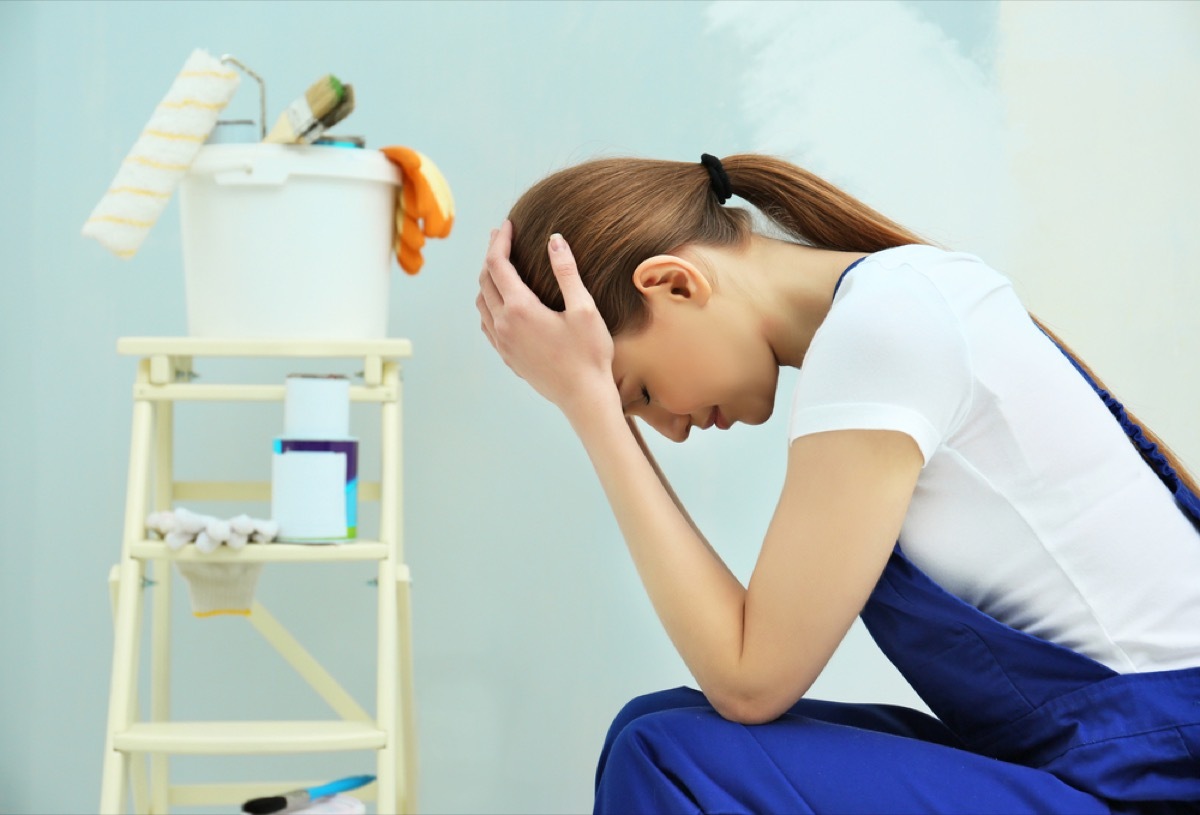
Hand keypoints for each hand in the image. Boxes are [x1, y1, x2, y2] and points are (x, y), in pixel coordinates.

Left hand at [477, 221, 617, 418]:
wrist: (583, 397)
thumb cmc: (589, 354)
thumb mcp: (584, 308)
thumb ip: (566, 271)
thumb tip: (555, 240)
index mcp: (520, 308)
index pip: (498, 264)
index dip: (500, 240)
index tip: (507, 224)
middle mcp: (504, 324)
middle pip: (485, 280)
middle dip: (491, 254)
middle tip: (502, 236)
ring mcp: (502, 342)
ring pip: (481, 302)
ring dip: (486, 279)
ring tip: (499, 265)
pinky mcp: (507, 356)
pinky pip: (486, 323)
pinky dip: (487, 303)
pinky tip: (499, 301)